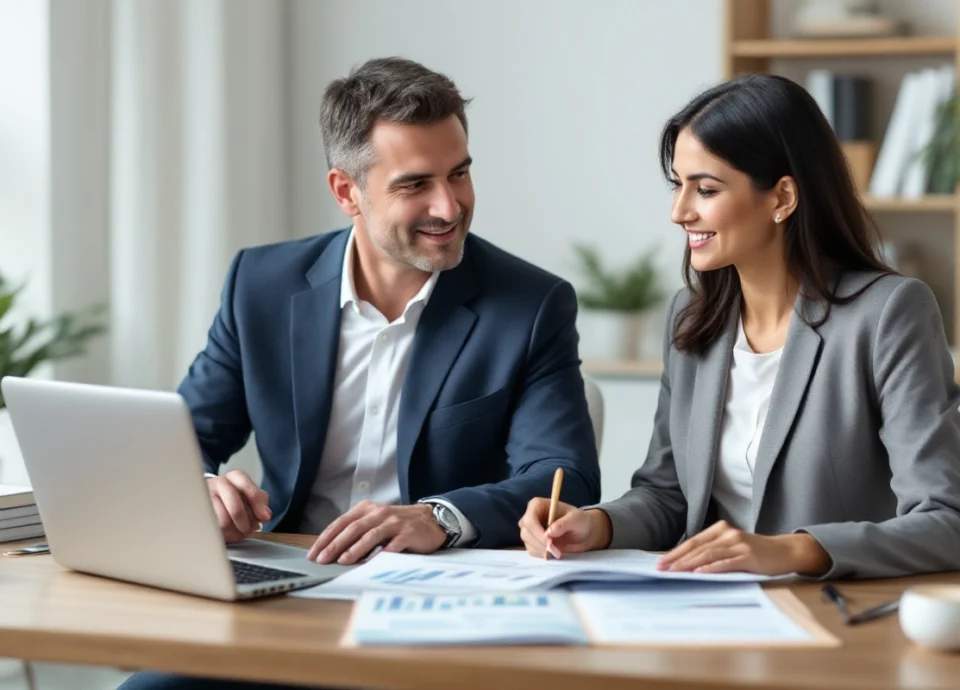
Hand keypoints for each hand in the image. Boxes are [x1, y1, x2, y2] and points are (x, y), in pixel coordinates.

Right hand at [206, 470, 271, 543]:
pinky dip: (222, 535)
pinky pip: (211, 529)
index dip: (257, 503)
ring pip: (222, 521)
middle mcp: (218, 483)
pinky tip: (226, 535)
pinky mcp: (196, 512)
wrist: (206, 499)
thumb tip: (265, 515)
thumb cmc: (232, 498)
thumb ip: (260, 502)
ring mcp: (204, 497)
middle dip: (244, 521)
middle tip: (248, 530)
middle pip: (234, 506)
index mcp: (235, 477)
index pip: (246, 486)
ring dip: (234, 532)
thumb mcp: (249, 496)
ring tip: (237, 534)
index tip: (264, 518)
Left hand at [307, 501, 446, 564]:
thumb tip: (332, 552)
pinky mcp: (409, 533)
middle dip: (335, 545)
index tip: (313, 553)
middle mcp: (380, 513)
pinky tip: (372, 562)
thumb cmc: (398, 525)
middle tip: (322, 559)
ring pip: (371, 535)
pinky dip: (382, 553)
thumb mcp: (376, 522)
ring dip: (355, 549)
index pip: (341, 523)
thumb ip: (358, 532)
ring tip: (343, 561)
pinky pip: (393, 545)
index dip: (326, 538)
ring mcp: (395, 522)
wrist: (431, 520)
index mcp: (367, 509)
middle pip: (353, 528)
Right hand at [518, 498, 611, 558]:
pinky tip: (552, 553)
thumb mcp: (576, 519)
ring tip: (557, 552)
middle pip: (526, 532)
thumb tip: (549, 532)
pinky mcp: (533, 541)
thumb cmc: (579, 521)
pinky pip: (531, 549)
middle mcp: (530, 516)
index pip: (530, 519)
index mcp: (538, 505)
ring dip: (541, 550)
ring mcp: (530, 529)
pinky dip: (540, 554)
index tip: (550, 542)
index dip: (537, 532)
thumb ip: (564, 524)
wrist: (582, 533)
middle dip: (540, 543)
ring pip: (527, 542)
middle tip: (556, 552)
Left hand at [656, 520, 831, 575]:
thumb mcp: (731, 548)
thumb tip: (686, 566)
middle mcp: (727, 533)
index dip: (675, 552)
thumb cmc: (755, 553)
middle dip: (677, 559)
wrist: (785, 551)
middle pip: (698, 547)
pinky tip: (700, 573)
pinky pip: (727, 562)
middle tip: (662, 569)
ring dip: (690, 564)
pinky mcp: (749, 556)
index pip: (693, 542)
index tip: (660, 563)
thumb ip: (713, 552)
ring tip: (675, 572)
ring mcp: (738, 544)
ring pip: (709, 554)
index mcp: (720, 530)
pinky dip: (712, 568)